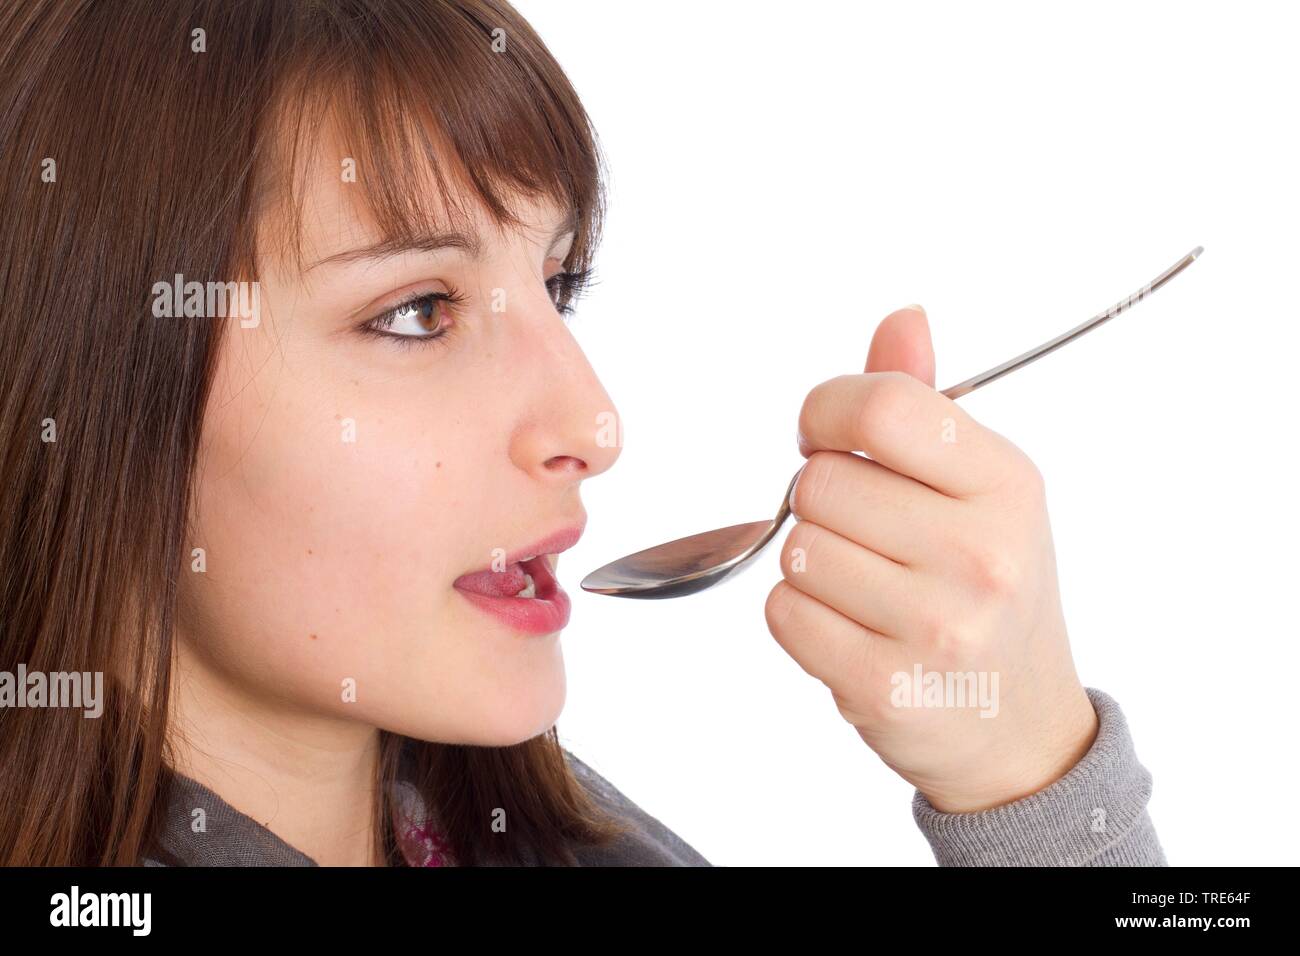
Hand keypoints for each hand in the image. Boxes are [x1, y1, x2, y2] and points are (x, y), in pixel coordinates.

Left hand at [764, 305, 1098, 812]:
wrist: (1019, 724)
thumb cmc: (990, 590)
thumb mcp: (982, 490)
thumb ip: (924, 406)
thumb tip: (901, 319)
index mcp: (1007, 485)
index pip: (881, 409)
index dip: (826, 412)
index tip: (826, 435)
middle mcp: (980, 553)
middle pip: (819, 483)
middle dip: (821, 499)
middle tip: (867, 531)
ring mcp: (935, 626)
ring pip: (796, 549)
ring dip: (812, 562)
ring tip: (867, 586)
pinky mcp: (884, 686)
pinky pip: (783, 613)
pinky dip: (800, 617)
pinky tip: (852, 629)